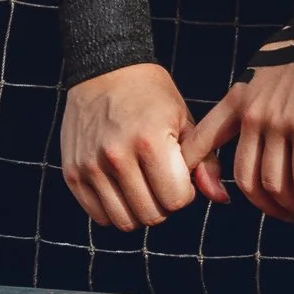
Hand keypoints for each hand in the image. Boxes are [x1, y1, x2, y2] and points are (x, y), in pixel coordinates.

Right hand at [61, 62, 200, 231]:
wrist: (104, 71)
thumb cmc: (151, 97)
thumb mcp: (184, 121)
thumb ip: (205, 162)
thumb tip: (220, 198)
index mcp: (151, 141)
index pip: (176, 200)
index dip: (184, 192)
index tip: (178, 175)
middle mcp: (117, 156)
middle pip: (151, 216)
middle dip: (163, 204)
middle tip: (160, 181)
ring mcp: (91, 166)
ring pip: (125, 222)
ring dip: (139, 211)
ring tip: (141, 186)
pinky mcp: (73, 173)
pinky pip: (99, 215)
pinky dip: (114, 210)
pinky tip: (121, 188)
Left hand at [183, 33, 293, 221]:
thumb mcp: (265, 72)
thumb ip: (256, 100)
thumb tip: (261, 127)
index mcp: (236, 101)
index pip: (199, 144)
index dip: (199, 176)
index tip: (217, 197)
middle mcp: (251, 116)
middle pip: (246, 181)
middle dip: (268, 206)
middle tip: (290, 214)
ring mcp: (277, 122)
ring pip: (276, 185)